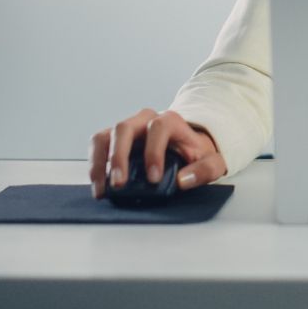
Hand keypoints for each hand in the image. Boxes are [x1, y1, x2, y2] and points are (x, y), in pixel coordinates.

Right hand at [89, 108, 224, 198]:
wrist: (187, 147)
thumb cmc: (197, 154)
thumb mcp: (212, 161)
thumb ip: (205, 170)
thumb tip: (183, 180)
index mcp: (171, 121)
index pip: (158, 128)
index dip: (153, 152)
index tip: (153, 178)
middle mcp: (145, 120)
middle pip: (124, 128)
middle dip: (119, 156)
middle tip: (119, 183)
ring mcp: (128, 128)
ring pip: (106, 136)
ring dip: (100, 161)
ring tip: (103, 188)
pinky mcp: (114, 139)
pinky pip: (98, 145)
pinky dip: (95, 164)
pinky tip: (99, 185)